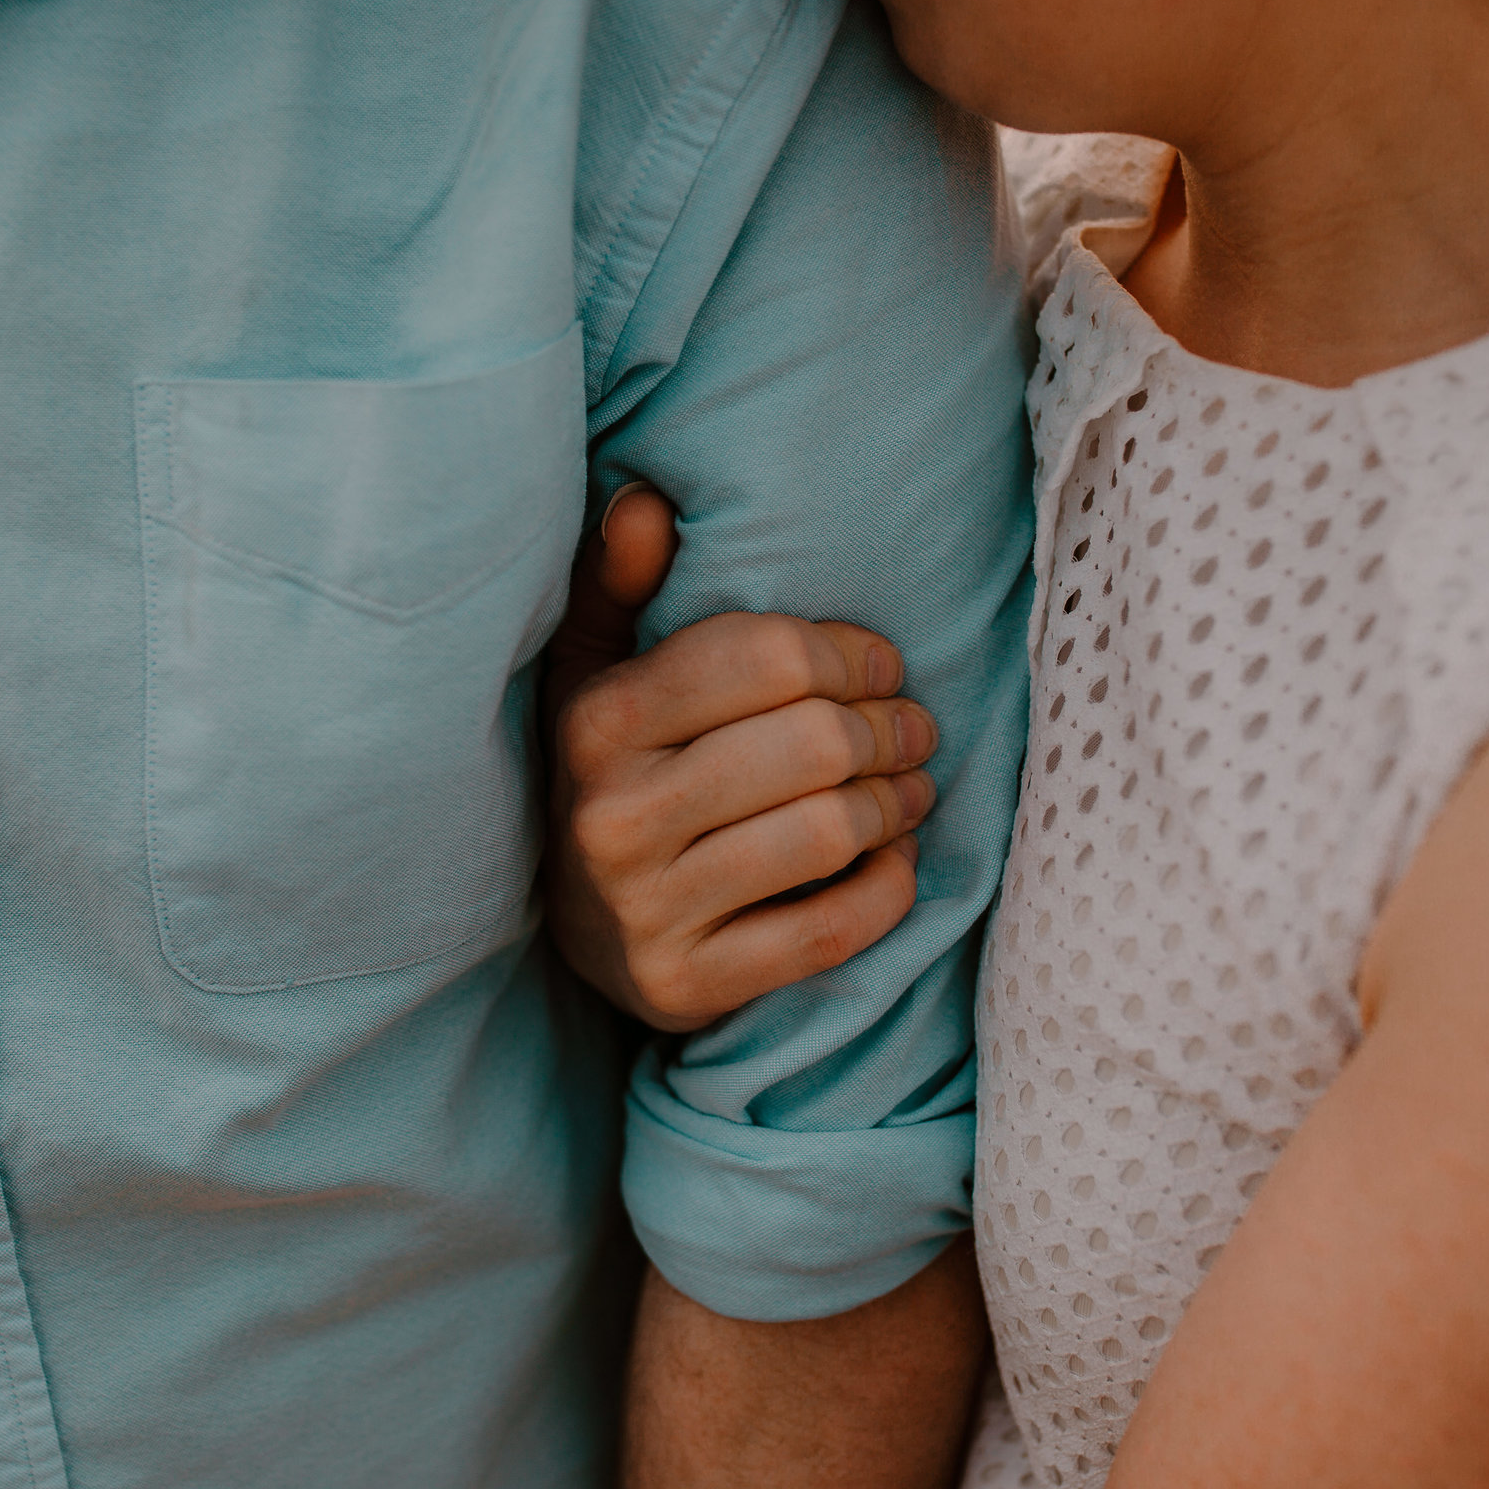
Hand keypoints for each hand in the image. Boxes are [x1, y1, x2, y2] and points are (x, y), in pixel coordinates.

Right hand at [542, 486, 939, 1033]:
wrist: (575, 934)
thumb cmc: (612, 773)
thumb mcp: (594, 671)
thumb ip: (620, 584)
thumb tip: (644, 501)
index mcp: (599, 720)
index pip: (763, 657)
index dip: (847, 653)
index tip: (880, 665)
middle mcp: (612, 816)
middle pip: (811, 745)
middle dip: (887, 728)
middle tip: (914, 727)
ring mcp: (646, 910)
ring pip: (826, 835)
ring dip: (897, 804)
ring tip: (913, 787)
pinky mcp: (686, 987)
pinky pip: (827, 933)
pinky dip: (886, 890)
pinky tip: (894, 860)